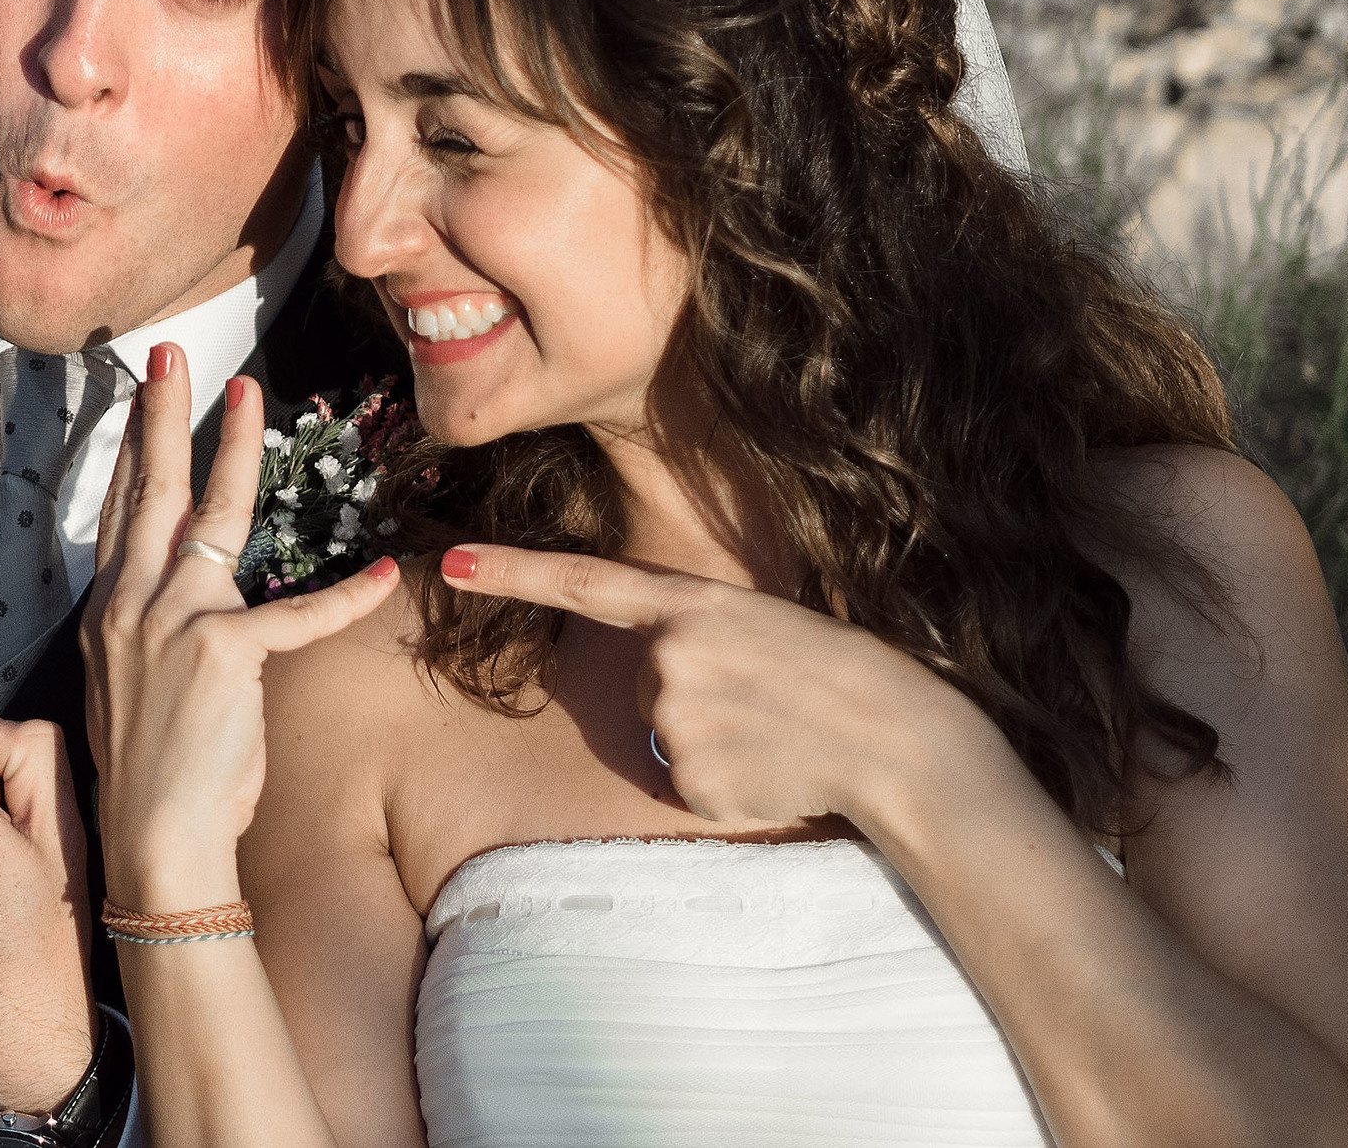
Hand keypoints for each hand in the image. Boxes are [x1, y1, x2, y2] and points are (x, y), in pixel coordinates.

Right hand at [84, 345, 399, 910]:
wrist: (157, 838)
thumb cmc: (155, 774)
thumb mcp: (135, 688)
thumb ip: (154, 635)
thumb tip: (183, 611)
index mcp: (112, 614)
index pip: (123, 512)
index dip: (133, 449)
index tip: (142, 396)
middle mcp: (134, 605)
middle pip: (152, 491)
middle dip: (162, 415)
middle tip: (171, 356)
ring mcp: (175, 623)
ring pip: (212, 516)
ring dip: (234, 450)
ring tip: (250, 398)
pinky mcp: (227, 654)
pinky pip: (300, 615)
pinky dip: (346, 597)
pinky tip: (380, 572)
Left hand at [440, 546, 991, 830]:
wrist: (900, 740)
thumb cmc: (841, 676)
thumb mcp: (762, 625)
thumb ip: (694, 638)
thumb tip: (658, 679)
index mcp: (691, 604)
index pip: (579, 582)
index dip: (508, 572)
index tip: (447, 564)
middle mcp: (668, 656)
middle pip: (644, 682)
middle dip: (691, 695)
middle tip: (764, 698)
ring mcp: (675, 719)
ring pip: (664, 735)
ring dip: (711, 741)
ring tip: (774, 733)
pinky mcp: (687, 779)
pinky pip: (683, 783)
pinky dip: (723, 782)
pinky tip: (772, 768)